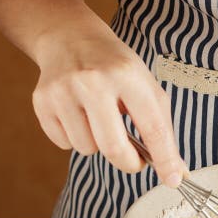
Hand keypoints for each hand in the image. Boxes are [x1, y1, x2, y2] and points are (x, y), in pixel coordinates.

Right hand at [30, 12, 184, 185]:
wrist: (70, 38)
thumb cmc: (115, 67)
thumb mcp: (145, 86)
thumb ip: (162, 128)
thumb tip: (175, 171)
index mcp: (127, 76)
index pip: (152, 127)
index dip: (165, 158)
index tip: (173, 179)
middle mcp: (93, 81)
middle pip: (113, 148)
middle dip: (128, 163)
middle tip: (134, 160)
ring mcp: (63, 91)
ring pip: (87, 149)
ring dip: (98, 145)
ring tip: (99, 120)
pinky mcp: (42, 101)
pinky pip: (64, 143)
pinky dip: (75, 137)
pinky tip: (78, 115)